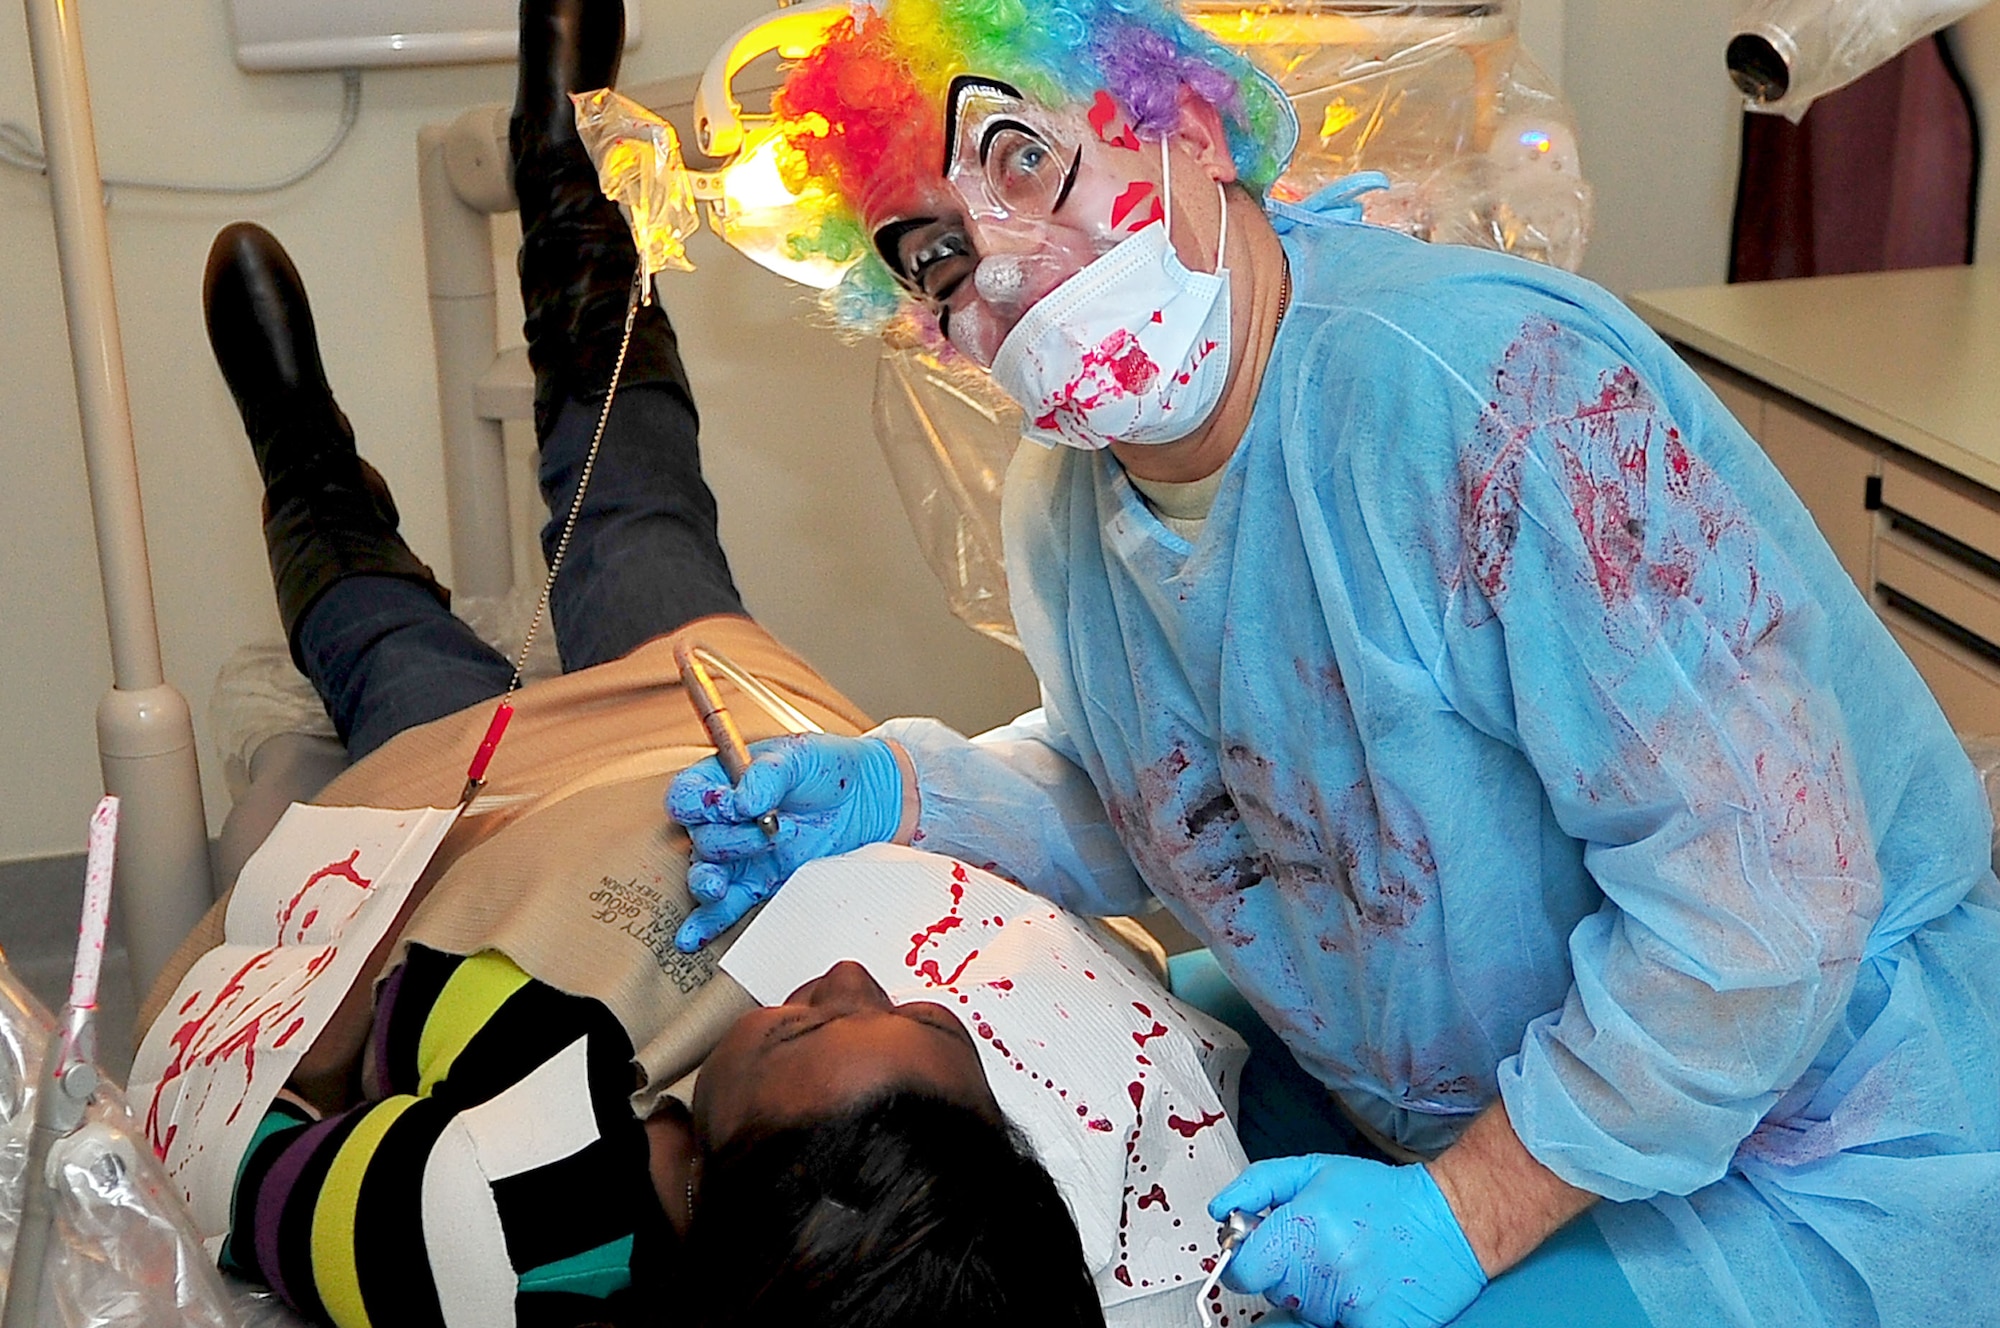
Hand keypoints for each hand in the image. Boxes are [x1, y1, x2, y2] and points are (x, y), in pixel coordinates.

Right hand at [665, 734, 904, 950]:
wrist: (867, 797)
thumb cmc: (827, 768)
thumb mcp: (798, 757)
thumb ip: (766, 775)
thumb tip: (742, 801)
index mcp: (723, 781)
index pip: (687, 795)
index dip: (697, 804)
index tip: (728, 806)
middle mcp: (724, 820)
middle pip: (700, 839)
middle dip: (729, 840)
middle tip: (768, 831)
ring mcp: (740, 854)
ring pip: (707, 875)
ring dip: (708, 883)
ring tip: (718, 887)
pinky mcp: (759, 882)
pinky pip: (726, 907)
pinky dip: (707, 922)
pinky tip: (691, 937)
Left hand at [1209, 1155, 1486, 1327]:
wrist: (1451, 1220)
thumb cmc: (1381, 1196)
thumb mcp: (1314, 1170)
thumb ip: (1258, 1185)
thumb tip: (1221, 1210)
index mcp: (1300, 1228)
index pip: (1243, 1269)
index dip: (1248, 1262)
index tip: (1262, 1255)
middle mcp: (1321, 1268)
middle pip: (1277, 1292)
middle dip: (1291, 1274)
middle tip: (1323, 1250)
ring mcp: (1348, 1303)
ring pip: (1307, 1314)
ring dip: (1321, 1297)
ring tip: (1351, 1267)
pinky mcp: (1376, 1327)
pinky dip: (1346, 1317)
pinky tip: (1363, 1294)